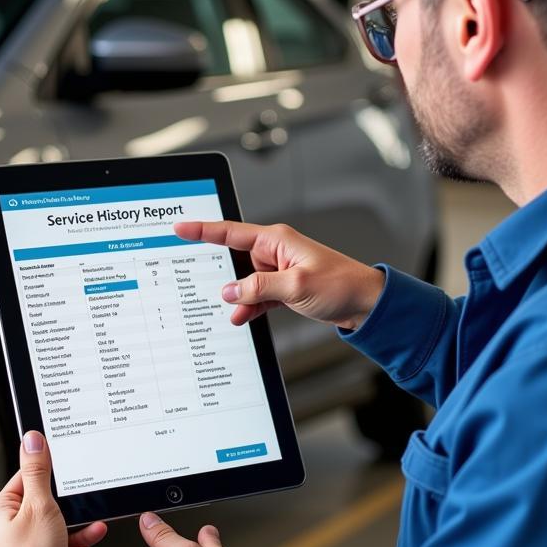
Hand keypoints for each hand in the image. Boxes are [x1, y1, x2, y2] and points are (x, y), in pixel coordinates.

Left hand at [0, 431, 106, 546]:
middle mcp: (9, 525)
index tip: (68, 475)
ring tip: (92, 531)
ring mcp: (22, 544)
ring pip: (56, 526)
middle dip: (72, 509)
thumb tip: (32, 439)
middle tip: (85, 508)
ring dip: (78, 529)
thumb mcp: (40, 505)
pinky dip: (73, 546)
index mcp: (3, 508)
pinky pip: (58, 545)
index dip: (52, 476)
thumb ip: (38, 471)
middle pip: (47, 503)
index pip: (28, 477)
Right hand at [174, 220, 383, 330]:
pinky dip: (249, 307)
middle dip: (220, 274)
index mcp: (276, 240)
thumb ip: (258, 288)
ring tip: (232, 311)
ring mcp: (279, 271)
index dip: (203, 231)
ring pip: (245, 283)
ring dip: (238, 298)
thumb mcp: (294, 286)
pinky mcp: (284, 288)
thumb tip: (231, 291)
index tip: (180, 229)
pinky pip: (257, 296)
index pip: (231, 233)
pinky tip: (242, 318)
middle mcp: (275, 252)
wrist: (366, 304)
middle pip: (235, 260)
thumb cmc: (341, 285)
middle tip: (200, 283)